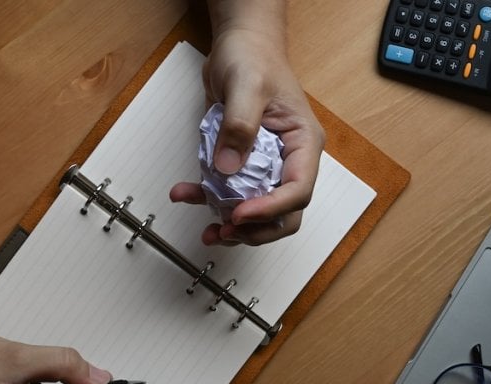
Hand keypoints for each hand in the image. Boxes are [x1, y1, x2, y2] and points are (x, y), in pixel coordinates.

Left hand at [169, 1, 324, 245]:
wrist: (238, 45)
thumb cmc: (253, 57)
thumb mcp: (246, 85)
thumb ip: (239, 126)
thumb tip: (228, 167)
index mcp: (303, 143)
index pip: (298, 189)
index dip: (271, 209)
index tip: (240, 213)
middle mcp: (288, 159)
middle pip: (284, 213)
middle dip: (256, 229)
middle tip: (226, 230)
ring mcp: (266, 165)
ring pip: (258, 211)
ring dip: (233, 226)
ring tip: (209, 231)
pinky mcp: (243, 165)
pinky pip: (230, 193)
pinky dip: (208, 200)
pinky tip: (187, 194)